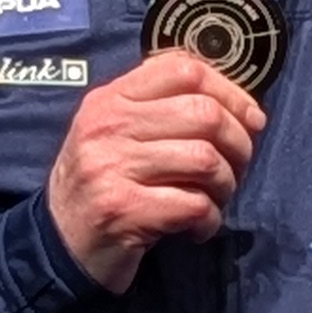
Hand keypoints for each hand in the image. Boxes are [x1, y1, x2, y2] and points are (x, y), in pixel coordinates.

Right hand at [47, 51, 266, 292]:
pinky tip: (197, 227)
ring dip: (225, 185)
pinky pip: (194, 205)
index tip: (251, 119)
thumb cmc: (104, 184)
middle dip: (239, 144)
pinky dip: (209, 220)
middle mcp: (108, 126)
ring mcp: (112, 166)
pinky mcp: (123, 209)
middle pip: (204, 113)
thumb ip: (164, 109)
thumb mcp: (119, 133)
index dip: (231, 91)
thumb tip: (244, 108)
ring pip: (205, 159)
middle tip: (236, 168)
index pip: (183, 69)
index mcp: (111, 98)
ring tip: (214, 199)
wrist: (60, 243)